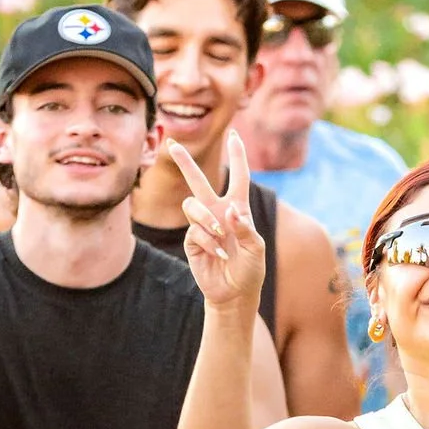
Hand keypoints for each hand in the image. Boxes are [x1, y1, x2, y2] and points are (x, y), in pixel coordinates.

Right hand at [169, 130, 267, 313]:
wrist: (234, 293)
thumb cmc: (250, 269)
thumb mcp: (256, 248)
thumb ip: (244, 228)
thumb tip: (229, 210)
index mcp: (238, 208)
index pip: (238, 177)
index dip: (238, 156)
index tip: (235, 135)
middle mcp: (218, 212)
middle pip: (198, 181)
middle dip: (184, 163)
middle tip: (172, 144)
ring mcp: (203, 225)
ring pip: (192, 205)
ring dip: (206, 220)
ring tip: (221, 238)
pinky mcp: (192, 240)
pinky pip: (194, 231)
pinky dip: (208, 242)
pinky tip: (218, 255)